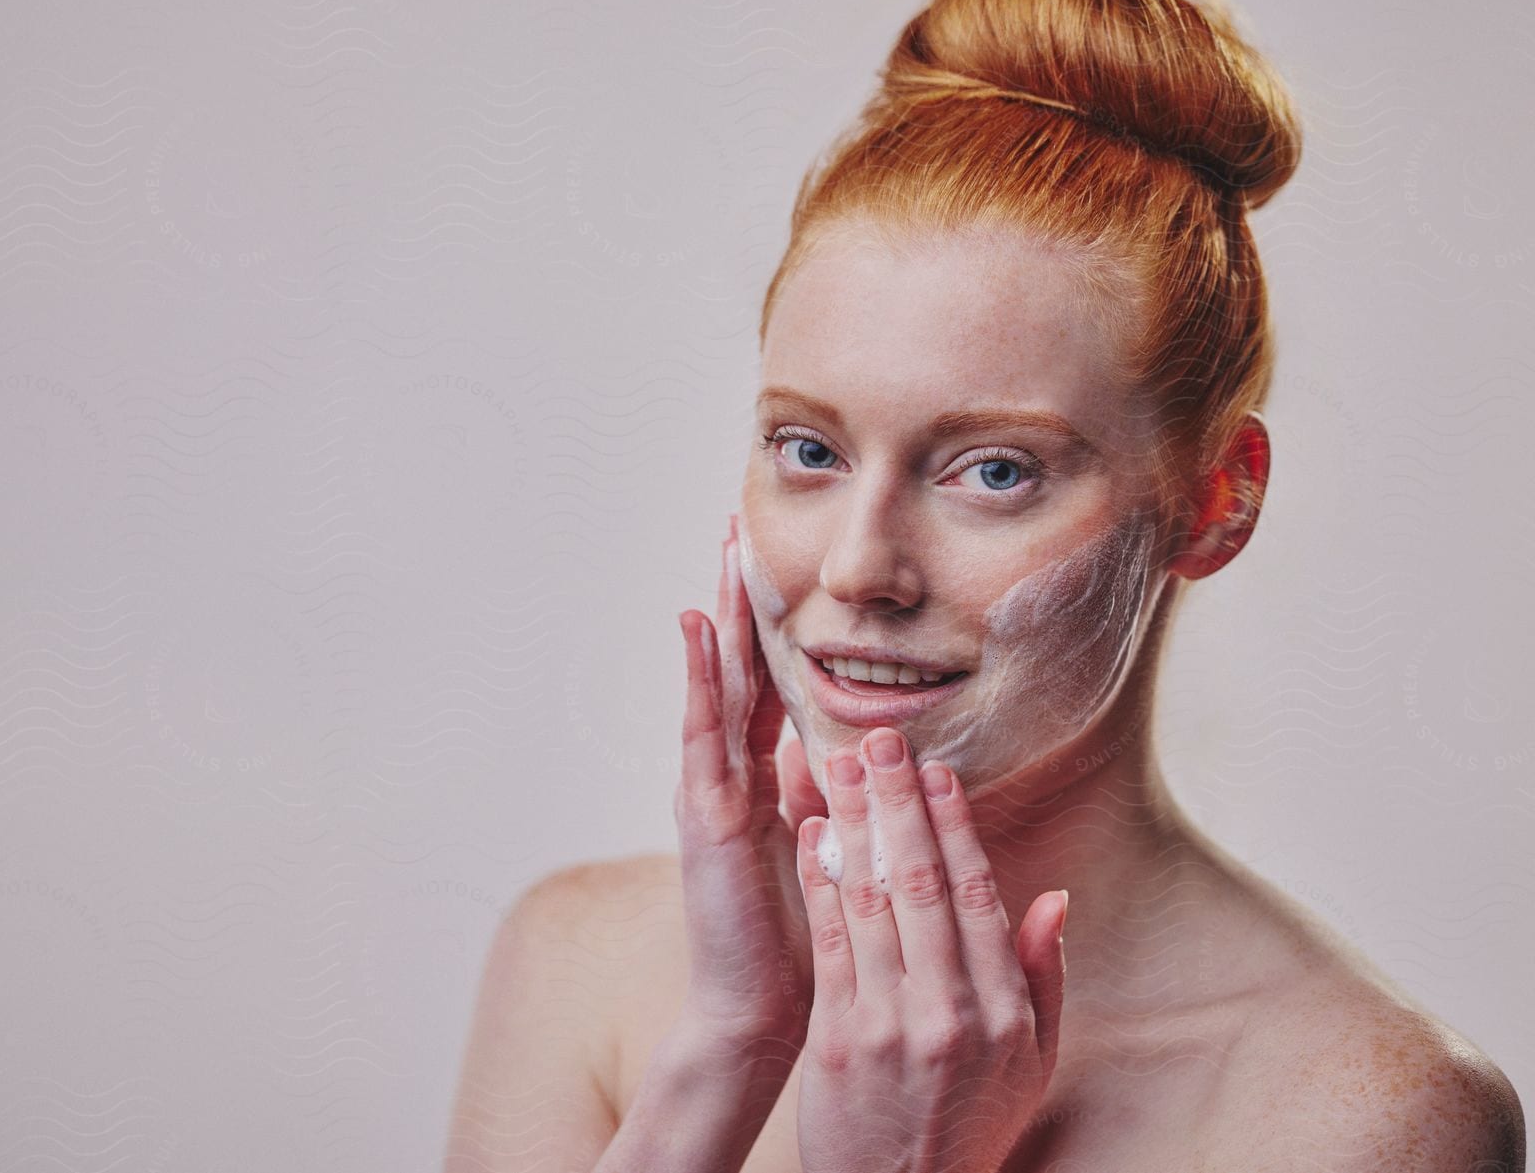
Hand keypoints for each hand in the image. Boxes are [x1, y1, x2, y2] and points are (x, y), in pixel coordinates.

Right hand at [674, 513, 827, 1048]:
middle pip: (736, 668)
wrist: (764, 1009)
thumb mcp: (820, 846)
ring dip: (721, 613)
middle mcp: (727, 775)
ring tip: (722, 549)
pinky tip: (697, 622)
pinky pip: (704, 727)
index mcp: (758, 782)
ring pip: (717, 682)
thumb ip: (817, 795)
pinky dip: (700, 672)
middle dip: (739, 598)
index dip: (768, 626)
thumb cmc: (797, 937)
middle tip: (739, 526)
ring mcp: (710, 789)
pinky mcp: (706, 811)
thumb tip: (836, 747)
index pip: (764, 685)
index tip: (771, 563)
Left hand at [793, 728, 1068, 1172]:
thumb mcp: (1032, 1063)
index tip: (935, 768)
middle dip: (897, 801)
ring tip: (838, 764)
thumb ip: (1043, 977)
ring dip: (853, 822)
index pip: (976, 893)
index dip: (952, 824)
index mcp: (1000, 1009)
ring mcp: (887, 1023)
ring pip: (869, 899)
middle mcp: (947, 1009)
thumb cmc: (971, 1124)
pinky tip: (811, 832)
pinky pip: (826, 940)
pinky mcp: (835, 1036)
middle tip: (878, 739)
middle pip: (919, 882)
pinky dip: (818, 879)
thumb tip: (1052, 897)